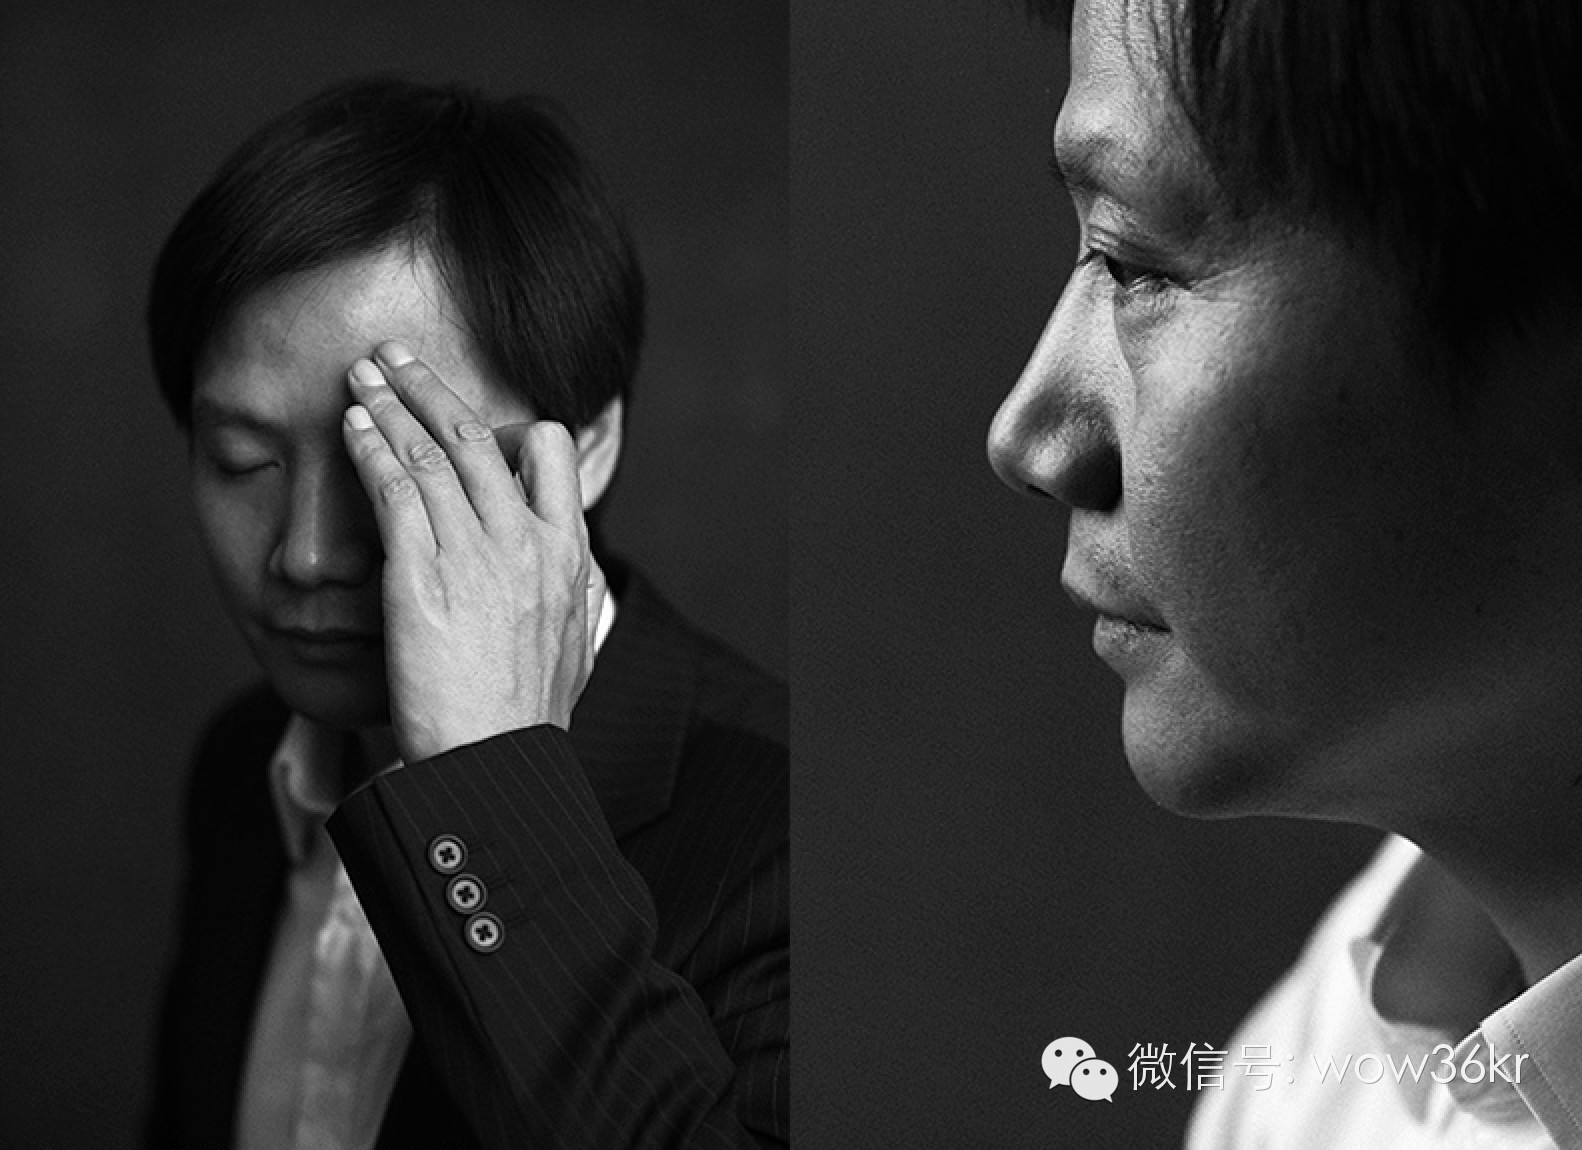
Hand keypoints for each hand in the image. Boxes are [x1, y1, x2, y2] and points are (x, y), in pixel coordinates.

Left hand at [341, 340, 605, 762]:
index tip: (473, 416)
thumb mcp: (574, 650)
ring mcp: (476, 555)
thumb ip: (574, 601)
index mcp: (568, 555)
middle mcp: (527, 542)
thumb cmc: (529, 722)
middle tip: (396, 356)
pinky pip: (394, 489)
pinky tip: (352, 425)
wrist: (496, 766)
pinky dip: (371, 447)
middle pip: (480, 436)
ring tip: (362, 373)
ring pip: (431, 451)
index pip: (551, 453)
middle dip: (431, 386)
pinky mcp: (422, 577)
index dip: (509, 422)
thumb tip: (579, 583)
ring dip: (392, 400)